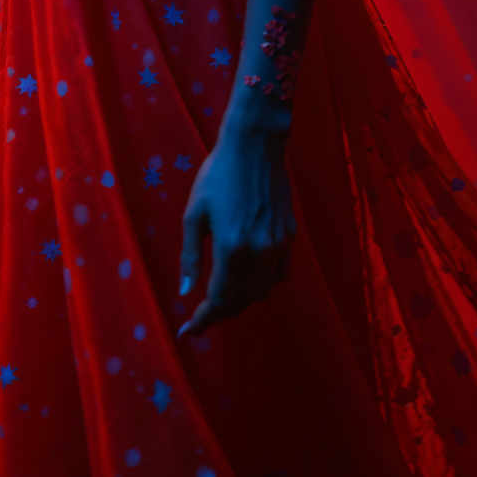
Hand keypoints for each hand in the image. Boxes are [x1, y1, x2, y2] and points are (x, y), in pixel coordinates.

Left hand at [177, 124, 294, 339]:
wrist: (255, 144)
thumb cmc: (218, 174)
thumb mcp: (194, 213)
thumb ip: (191, 256)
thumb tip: (186, 292)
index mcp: (232, 248)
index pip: (219, 299)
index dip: (203, 320)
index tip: (188, 332)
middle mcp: (259, 252)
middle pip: (241, 301)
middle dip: (220, 313)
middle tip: (201, 317)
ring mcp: (278, 245)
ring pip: (262, 291)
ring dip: (241, 300)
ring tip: (222, 299)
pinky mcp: (290, 236)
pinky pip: (279, 274)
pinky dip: (263, 283)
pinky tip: (248, 278)